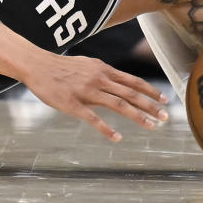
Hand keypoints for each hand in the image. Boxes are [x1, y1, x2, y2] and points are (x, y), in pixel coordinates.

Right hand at [21, 53, 168, 140]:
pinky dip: (107, 128)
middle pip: (130, 93)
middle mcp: (99, 79)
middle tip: (165, 117)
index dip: (150, 91)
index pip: (133, 81)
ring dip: (137, 116)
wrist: (38, 65)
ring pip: (118, 104)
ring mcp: (87, 91)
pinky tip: (118, 137)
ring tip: (151, 126)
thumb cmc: (62, 66)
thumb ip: (104, 74)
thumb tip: (119, 82)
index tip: (164, 100)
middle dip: (150, 106)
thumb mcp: (87, 64)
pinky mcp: (74, 104)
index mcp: (103, 70)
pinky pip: (93, 118)